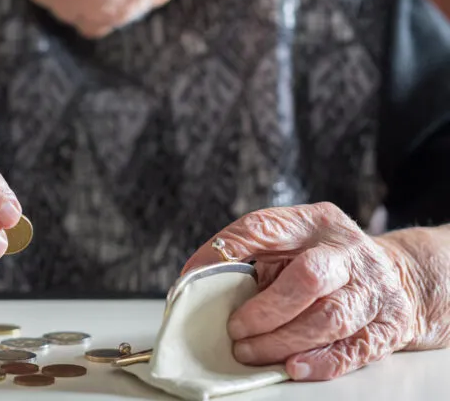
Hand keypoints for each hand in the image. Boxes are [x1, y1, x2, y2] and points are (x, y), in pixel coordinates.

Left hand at [181, 202, 418, 380]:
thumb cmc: (323, 261)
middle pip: (308, 278)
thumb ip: (248, 255)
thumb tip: (195, 279)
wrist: (395, 275)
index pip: (264, 227)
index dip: (226, 251)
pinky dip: (321, 362)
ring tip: (251, 352)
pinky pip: (354, 348)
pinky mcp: (388, 324)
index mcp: (314, 223)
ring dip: (283, 341)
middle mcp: (348, 251)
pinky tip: (293, 367)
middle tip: (235, 330)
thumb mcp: (289, 243)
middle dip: (265, 310)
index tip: (195, 277)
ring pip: (330, 318)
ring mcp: (373, 288)